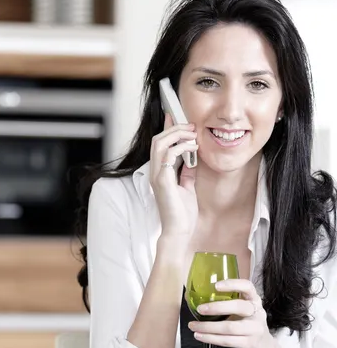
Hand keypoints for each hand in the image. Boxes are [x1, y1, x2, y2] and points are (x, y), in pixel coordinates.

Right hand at [149, 113, 198, 237]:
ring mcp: (156, 176)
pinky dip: (181, 148)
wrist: (179, 232)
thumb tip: (193, 158)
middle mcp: (155, 172)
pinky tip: (193, 148)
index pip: (160, 144)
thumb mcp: (188, 187)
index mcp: (160, 173)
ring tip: (193, 134)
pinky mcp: (161, 181)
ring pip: (159, 144)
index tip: (176, 116)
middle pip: (158, 140)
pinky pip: (168, 156)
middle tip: (191, 126)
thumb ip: (187, 172)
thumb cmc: (182, 214)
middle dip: (174, 128)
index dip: (167, 128)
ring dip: (177, 135)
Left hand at [187, 279, 276, 347]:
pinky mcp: (250, 344)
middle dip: (217, 307)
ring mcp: (255, 329)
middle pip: (238, 307)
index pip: (247, 287)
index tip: (216, 286)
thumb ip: (225, 303)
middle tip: (200, 309)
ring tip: (194, 326)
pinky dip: (211, 338)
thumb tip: (192, 297)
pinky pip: (227, 340)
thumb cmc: (247, 326)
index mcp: (254, 300)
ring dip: (208, 327)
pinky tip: (200, 336)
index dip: (233, 284)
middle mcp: (257, 313)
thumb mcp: (242, 312)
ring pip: (230, 327)